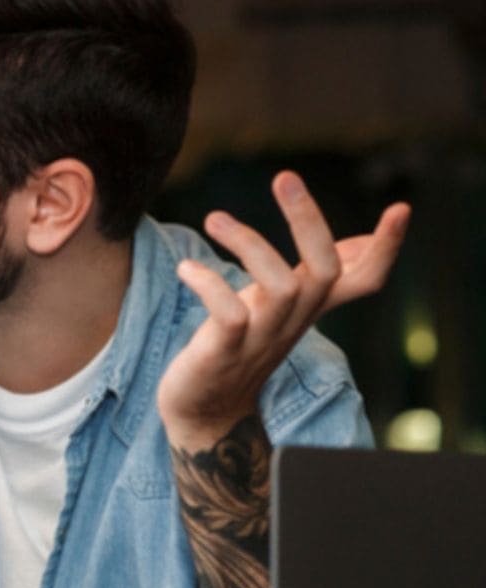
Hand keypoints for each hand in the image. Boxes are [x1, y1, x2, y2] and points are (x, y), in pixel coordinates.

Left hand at [157, 170, 408, 444]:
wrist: (203, 411)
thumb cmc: (239, 348)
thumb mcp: (281, 307)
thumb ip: (312, 277)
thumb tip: (356, 241)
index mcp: (308, 307)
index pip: (364, 279)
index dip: (385, 248)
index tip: (401, 209)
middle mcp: (292, 321)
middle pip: (324, 271)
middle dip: (309, 221)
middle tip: (286, 176)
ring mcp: (260, 338)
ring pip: (281, 287)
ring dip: (249, 244)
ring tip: (214, 219)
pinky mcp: (224, 353)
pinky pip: (230, 315)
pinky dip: (210, 286)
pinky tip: (186, 268)